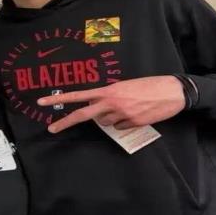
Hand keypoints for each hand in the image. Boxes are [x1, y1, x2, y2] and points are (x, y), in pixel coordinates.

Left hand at [37, 76, 185, 132]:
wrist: (172, 91)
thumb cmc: (148, 85)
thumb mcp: (124, 86)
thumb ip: (108, 96)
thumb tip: (98, 108)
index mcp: (108, 90)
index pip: (79, 95)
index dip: (60, 99)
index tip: (43, 102)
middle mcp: (111, 102)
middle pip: (83, 114)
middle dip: (65, 122)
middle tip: (51, 129)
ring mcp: (121, 115)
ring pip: (105, 123)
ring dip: (109, 118)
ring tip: (127, 107)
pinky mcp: (132, 123)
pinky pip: (119, 127)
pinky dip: (123, 123)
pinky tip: (135, 113)